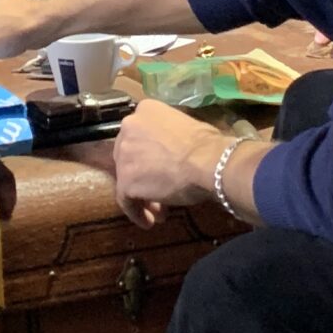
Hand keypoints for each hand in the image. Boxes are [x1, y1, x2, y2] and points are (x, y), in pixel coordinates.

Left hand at [95, 101, 225, 226]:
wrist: (207, 161)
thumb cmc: (205, 144)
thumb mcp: (185, 127)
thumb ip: (169, 136)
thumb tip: (174, 153)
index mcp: (144, 110)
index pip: (140, 135)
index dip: (149, 155)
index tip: (162, 168)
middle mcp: (128, 128)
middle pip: (130, 157)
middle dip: (144, 176)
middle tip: (160, 192)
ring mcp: (124, 154)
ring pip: (128, 179)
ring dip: (143, 196)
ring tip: (160, 211)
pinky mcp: (125, 180)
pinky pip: (126, 200)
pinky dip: (136, 212)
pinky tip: (149, 221)